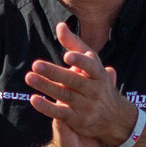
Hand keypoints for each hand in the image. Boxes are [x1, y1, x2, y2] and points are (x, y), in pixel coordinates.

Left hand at [27, 22, 138, 146]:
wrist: (116, 119)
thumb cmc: (98, 84)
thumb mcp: (93, 65)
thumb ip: (75, 45)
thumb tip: (60, 26)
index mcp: (100, 76)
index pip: (92, 67)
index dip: (81, 61)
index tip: (67, 55)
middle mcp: (95, 91)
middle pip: (74, 81)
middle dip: (55, 73)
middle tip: (36, 64)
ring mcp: (87, 107)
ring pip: (65, 96)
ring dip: (46, 87)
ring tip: (30, 77)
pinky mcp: (78, 121)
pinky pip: (61, 114)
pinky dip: (47, 107)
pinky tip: (34, 99)